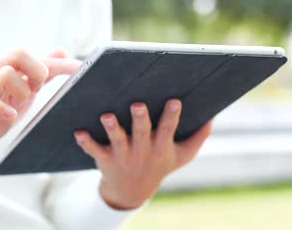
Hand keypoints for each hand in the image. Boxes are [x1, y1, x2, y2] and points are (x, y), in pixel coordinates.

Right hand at [0, 48, 79, 179]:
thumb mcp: (23, 92)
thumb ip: (40, 72)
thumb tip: (61, 51)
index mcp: (3, 67)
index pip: (32, 55)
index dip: (59, 63)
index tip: (81, 70)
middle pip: (18, 52)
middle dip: (37, 71)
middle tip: (37, 90)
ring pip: (6, 73)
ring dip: (22, 91)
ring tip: (18, 105)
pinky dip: (3, 108)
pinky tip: (10, 115)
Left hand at [74, 100, 212, 209]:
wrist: (131, 191)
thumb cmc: (159, 165)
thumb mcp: (182, 156)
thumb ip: (198, 137)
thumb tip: (213, 117)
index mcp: (161, 147)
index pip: (168, 129)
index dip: (172, 116)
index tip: (175, 100)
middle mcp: (142, 151)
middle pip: (142, 132)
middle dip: (140, 118)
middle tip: (138, 104)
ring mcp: (122, 155)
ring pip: (117, 140)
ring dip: (112, 127)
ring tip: (106, 115)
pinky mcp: (104, 159)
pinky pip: (93, 150)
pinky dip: (85, 143)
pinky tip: (78, 132)